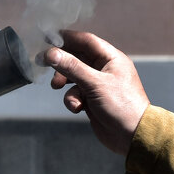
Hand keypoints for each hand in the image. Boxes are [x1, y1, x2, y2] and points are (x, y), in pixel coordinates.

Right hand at [44, 30, 149, 156]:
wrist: (131, 136)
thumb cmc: (121, 105)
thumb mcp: (95, 83)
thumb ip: (72, 67)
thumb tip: (51, 53)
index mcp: (111, 58)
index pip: (86, 41)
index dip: (67, 37)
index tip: (47, 37)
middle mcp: (105, 69)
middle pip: (77, 58)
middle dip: (61, 62)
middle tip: (42, 62)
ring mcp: (98, 85)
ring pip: (73, 77)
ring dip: (64, 83)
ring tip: (56, 87)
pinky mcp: (92, 100)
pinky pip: (75, 93)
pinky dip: (72, 99)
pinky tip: (77, 108)